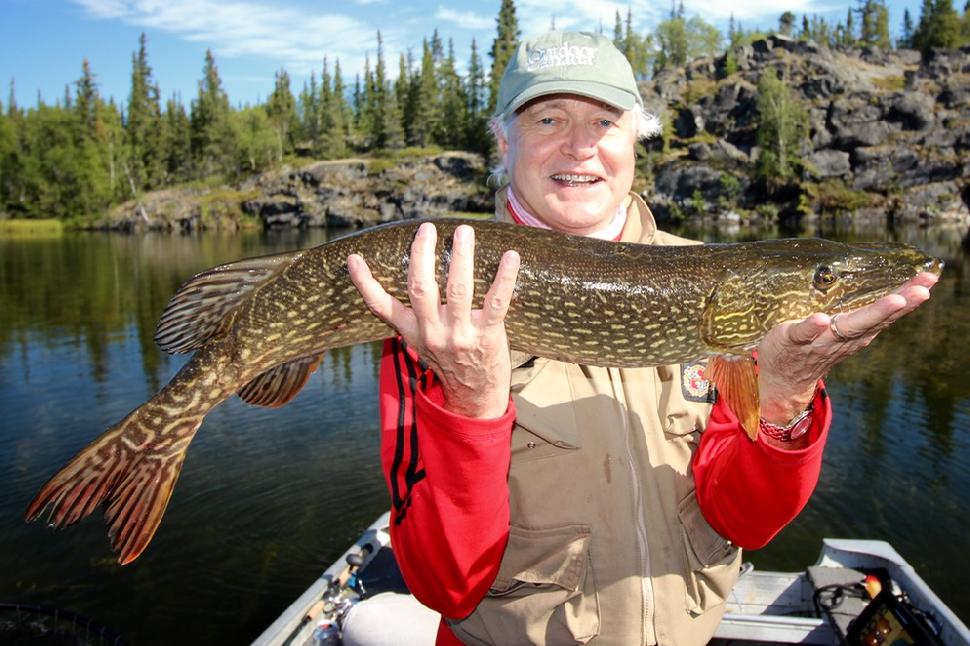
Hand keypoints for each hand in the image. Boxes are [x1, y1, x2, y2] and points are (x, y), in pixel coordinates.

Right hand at [347, 222, 520, 418]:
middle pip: (421, 288)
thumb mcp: (420, 340)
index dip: (365, 283)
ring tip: (463, 231)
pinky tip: (510, 257)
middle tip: (428, 228)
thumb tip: (397, 277)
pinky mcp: (488, 335)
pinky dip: (505, 278)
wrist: (474, 395)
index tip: (353, 259)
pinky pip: (496, 302)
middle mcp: (433, 332)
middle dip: (422, 254)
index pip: (381, 306)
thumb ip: (409, 313)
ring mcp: (461, 334)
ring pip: (458, 289)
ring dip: (461, 257)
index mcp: (412, 330)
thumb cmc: (448, 359)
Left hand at [757, 271, 938, 424]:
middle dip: (898, 306)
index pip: (886, 312)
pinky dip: (812, 327)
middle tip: (923, 291)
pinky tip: (821, 319)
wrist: (782, 378)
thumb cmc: (812, 343)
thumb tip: (873, 277)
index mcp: (856, 330)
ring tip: (894, 300)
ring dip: (871, 315)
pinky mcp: (792, 341)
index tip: (929, 279)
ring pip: (846, 327)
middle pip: (873, 320)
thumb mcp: (839, 327)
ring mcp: (819, 341)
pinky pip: (803, 334)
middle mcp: (843, 337)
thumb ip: (856, 310)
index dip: (908, 295)